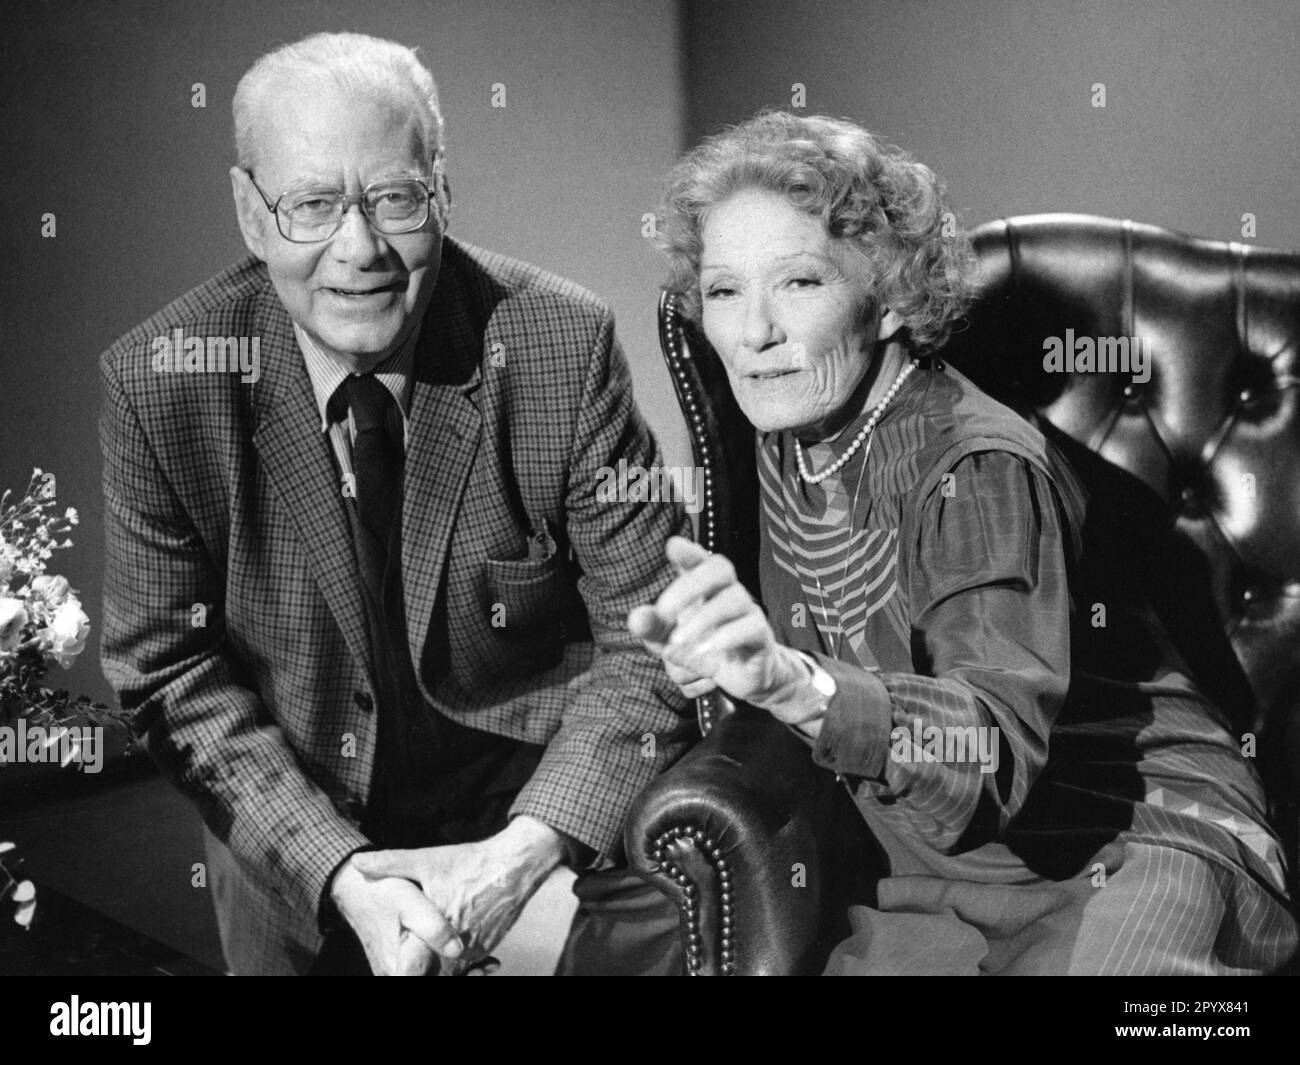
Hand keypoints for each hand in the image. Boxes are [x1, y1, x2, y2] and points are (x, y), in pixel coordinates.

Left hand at [350, 815, 563, 973]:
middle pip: (433, 972)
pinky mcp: (488, 946)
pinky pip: (469, 965)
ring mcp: (475, 948)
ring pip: (452, 972)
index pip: (413, 963)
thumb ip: (390, 863)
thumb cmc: (470, 863)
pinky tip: (448, 955)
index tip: (393, 966)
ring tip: (429, 963)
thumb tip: (357, 861)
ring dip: (440, 969)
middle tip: (404, 967)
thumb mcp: (428, 860)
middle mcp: (457, 943)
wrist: (515, 865)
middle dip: (422, 970)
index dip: (404, 967)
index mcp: (437, 925)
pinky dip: (458, 964)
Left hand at [628, 536, 818, 724]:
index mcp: (705, 586)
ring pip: (733, 599)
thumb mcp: (669, 640)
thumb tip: (636, 618)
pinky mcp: (761, 636)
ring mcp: (748, 611)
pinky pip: (751, 627)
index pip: (700, 560)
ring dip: (702, 619)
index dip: (689, 552)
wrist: (741, 676)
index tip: (673, 545)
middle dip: (690, 586)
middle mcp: (729, 591)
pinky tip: (703, 650)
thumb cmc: (702, 647)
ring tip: (678, 640)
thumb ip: (651, 627)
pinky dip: (726, 638)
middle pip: (720, 569)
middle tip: (663, 611)